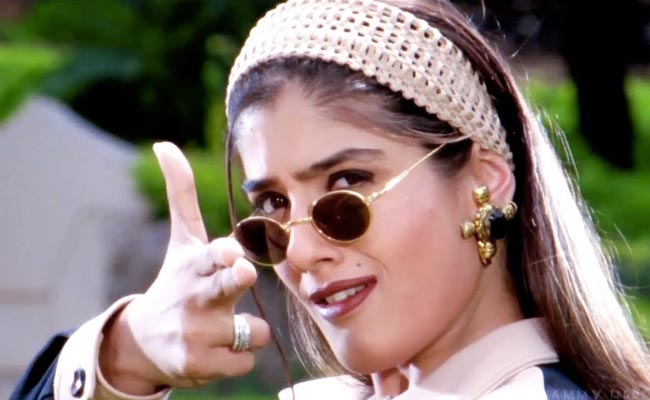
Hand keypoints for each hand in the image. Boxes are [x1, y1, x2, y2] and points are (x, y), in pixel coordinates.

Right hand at [99, 142, 270, 393]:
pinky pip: (246, 359)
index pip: (211, 255)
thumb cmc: (177, 281)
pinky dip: (239, 356)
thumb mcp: (181, 240)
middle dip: (234, 279)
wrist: (146, 340)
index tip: (231, 250)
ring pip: (253, 330)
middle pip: (223, 287)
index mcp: (194, 264)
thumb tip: (164, 144)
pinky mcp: (200, 366)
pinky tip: (219, 348)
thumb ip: (182, 195)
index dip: (223, 253)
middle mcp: (193, 296)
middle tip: (242, 273)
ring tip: (223, 326)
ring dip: (248, 329)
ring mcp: (196, 333)